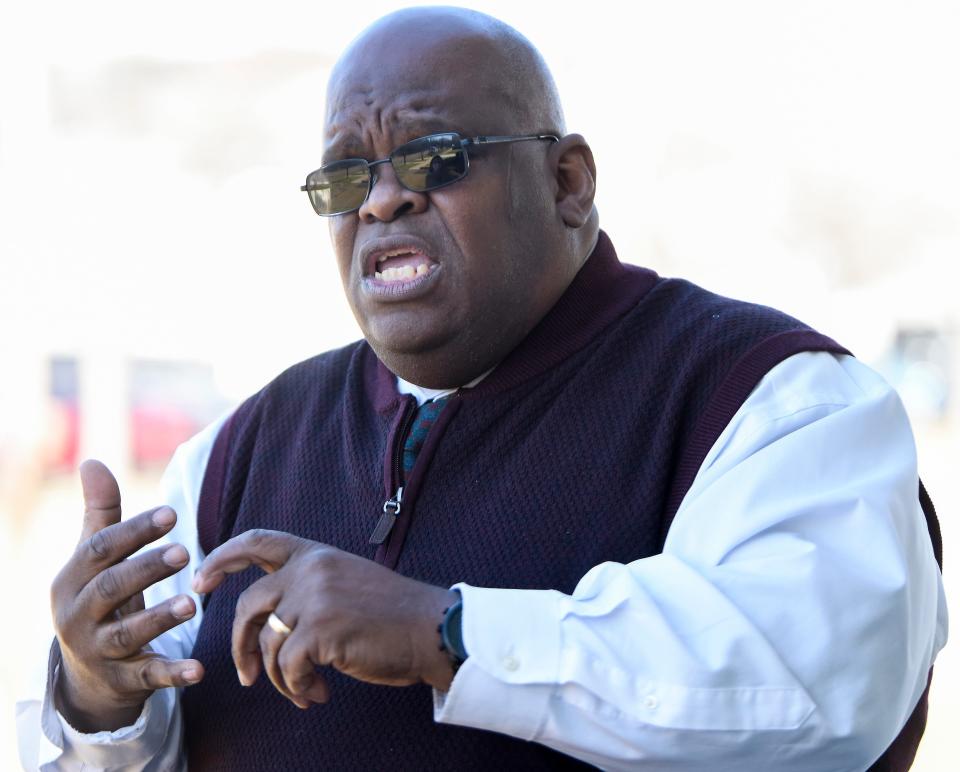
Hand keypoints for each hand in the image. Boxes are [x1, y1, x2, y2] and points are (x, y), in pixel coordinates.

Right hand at [50, 460, 203, 731]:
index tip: (172, 513)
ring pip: (127, 633)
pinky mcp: (122, 680)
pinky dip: (172, 674)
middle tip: (185, 551)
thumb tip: (91, 461)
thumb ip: (100, 513)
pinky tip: (199, 669)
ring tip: (192, 604)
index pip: (100, 551)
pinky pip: (148, 677)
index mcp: (71, 580)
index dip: (134, 531)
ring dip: (159, 618)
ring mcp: (98, 651)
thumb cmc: (98, 596)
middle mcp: (77, 616)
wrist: (86, 670)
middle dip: (146, 569)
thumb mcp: (94, 558)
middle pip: (111, 589)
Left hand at [191, 529, 456, 708]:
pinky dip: (297, 687)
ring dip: (278, 678)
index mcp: (316, 553)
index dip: (222, 558)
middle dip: (239, 645)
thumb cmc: (391, 614)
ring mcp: (315, 598)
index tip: (200, 581)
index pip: (257, 541)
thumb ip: (308, 585)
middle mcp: (311, 570)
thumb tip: (266, 620)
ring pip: (266, 644)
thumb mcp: (345, 581)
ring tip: (302, 691)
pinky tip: (317, 694)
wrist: (430, 628)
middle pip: (248, 605)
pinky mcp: (321, 630)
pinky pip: (287, 667)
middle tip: (244, 675)